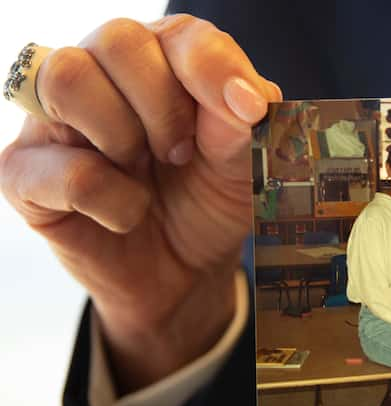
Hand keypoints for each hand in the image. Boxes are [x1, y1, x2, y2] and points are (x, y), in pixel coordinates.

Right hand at [0, 16, 280, 393]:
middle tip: (182, 154)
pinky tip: (125, 213)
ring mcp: (55, 119)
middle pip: (117, 41)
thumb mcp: (243, 164)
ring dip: (125, 137)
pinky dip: (112, 200)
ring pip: (69, 79)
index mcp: (162, 59)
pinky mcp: (26, 172)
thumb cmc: (208, 203)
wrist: (186, 272)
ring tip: (146, 173)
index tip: (246, 111)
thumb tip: (242, 96)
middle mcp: (102, 75)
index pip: (179, 32)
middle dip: (165, 106)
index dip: (211, 68)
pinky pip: (63, 167)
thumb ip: (243, 122)